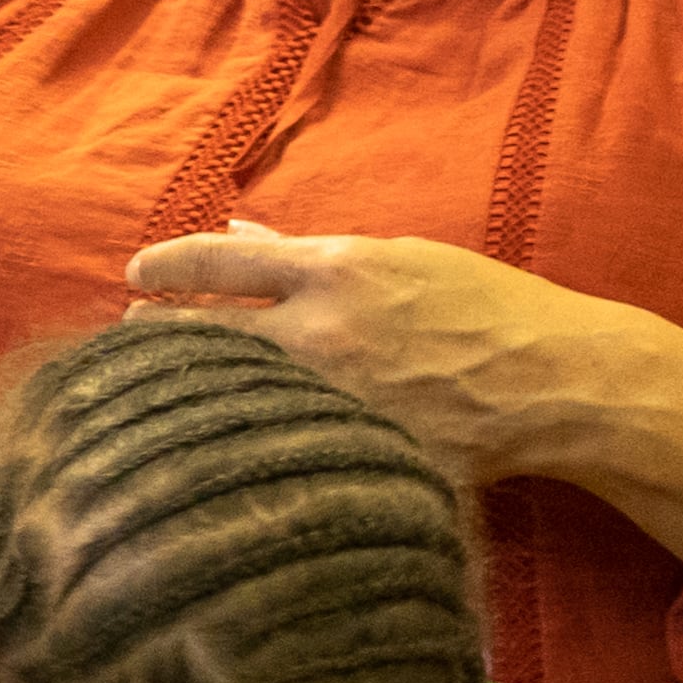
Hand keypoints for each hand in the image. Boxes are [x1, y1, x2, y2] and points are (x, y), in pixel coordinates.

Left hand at [124, 218, 682, 659]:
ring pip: (230, 396)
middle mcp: (325, 332)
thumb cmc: (483, 307)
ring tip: (150, 394)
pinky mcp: (357, 451)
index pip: (218, 262)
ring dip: (184, 392)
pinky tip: (211, 452)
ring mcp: (338, 398)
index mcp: (336, 272)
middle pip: (203, 335)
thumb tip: (237, 230)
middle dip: (152, 337)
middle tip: (123, 339)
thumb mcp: (398, 258)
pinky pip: (281, 451)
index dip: (164, 268)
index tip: (133, 275)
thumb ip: (307, 252)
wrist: (558, 380)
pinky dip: (241, 448)